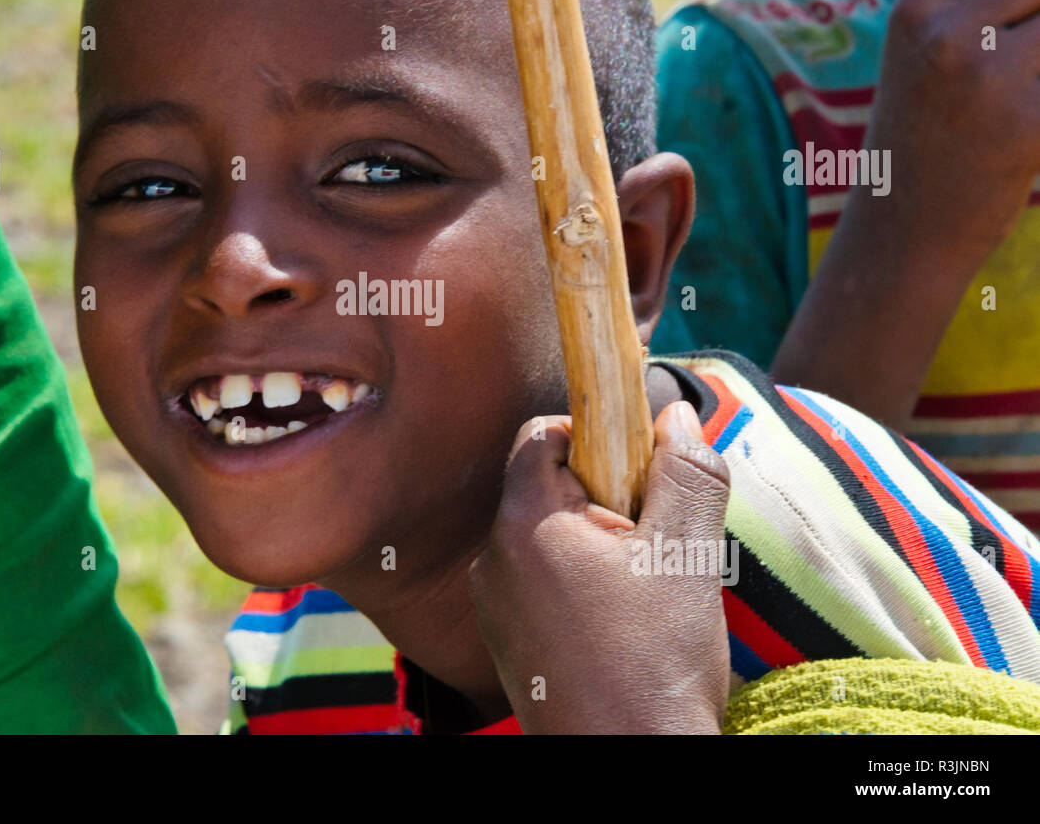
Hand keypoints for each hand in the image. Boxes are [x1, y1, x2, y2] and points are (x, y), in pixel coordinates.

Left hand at [469, 402, 730, 733]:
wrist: (628, 763)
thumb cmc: (653, 663)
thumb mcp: (686, 555)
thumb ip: (685, 473)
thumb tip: (674, 415)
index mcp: (524, 524)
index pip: (542, 434)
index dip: (595, 437)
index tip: (640, 473)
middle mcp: (493, 559)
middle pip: (544, 486)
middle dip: (603, 497)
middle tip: (652, 539)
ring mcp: (495, 605)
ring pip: (547, 538)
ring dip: (595, 545)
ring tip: (641, 591)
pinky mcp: (506, 641)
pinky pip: (540, 584)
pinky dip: (579, 585)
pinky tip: (620, 623)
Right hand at [854, 0, 1039, 262]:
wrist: (901, 239)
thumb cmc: (917, 149)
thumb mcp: (917, 64)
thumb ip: (971, 10)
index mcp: (911, 17)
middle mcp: (948, 38)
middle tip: (1025, 56)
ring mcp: (993, 80)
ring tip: (1025, 91)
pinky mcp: (1035, 123)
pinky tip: (1030, 128)